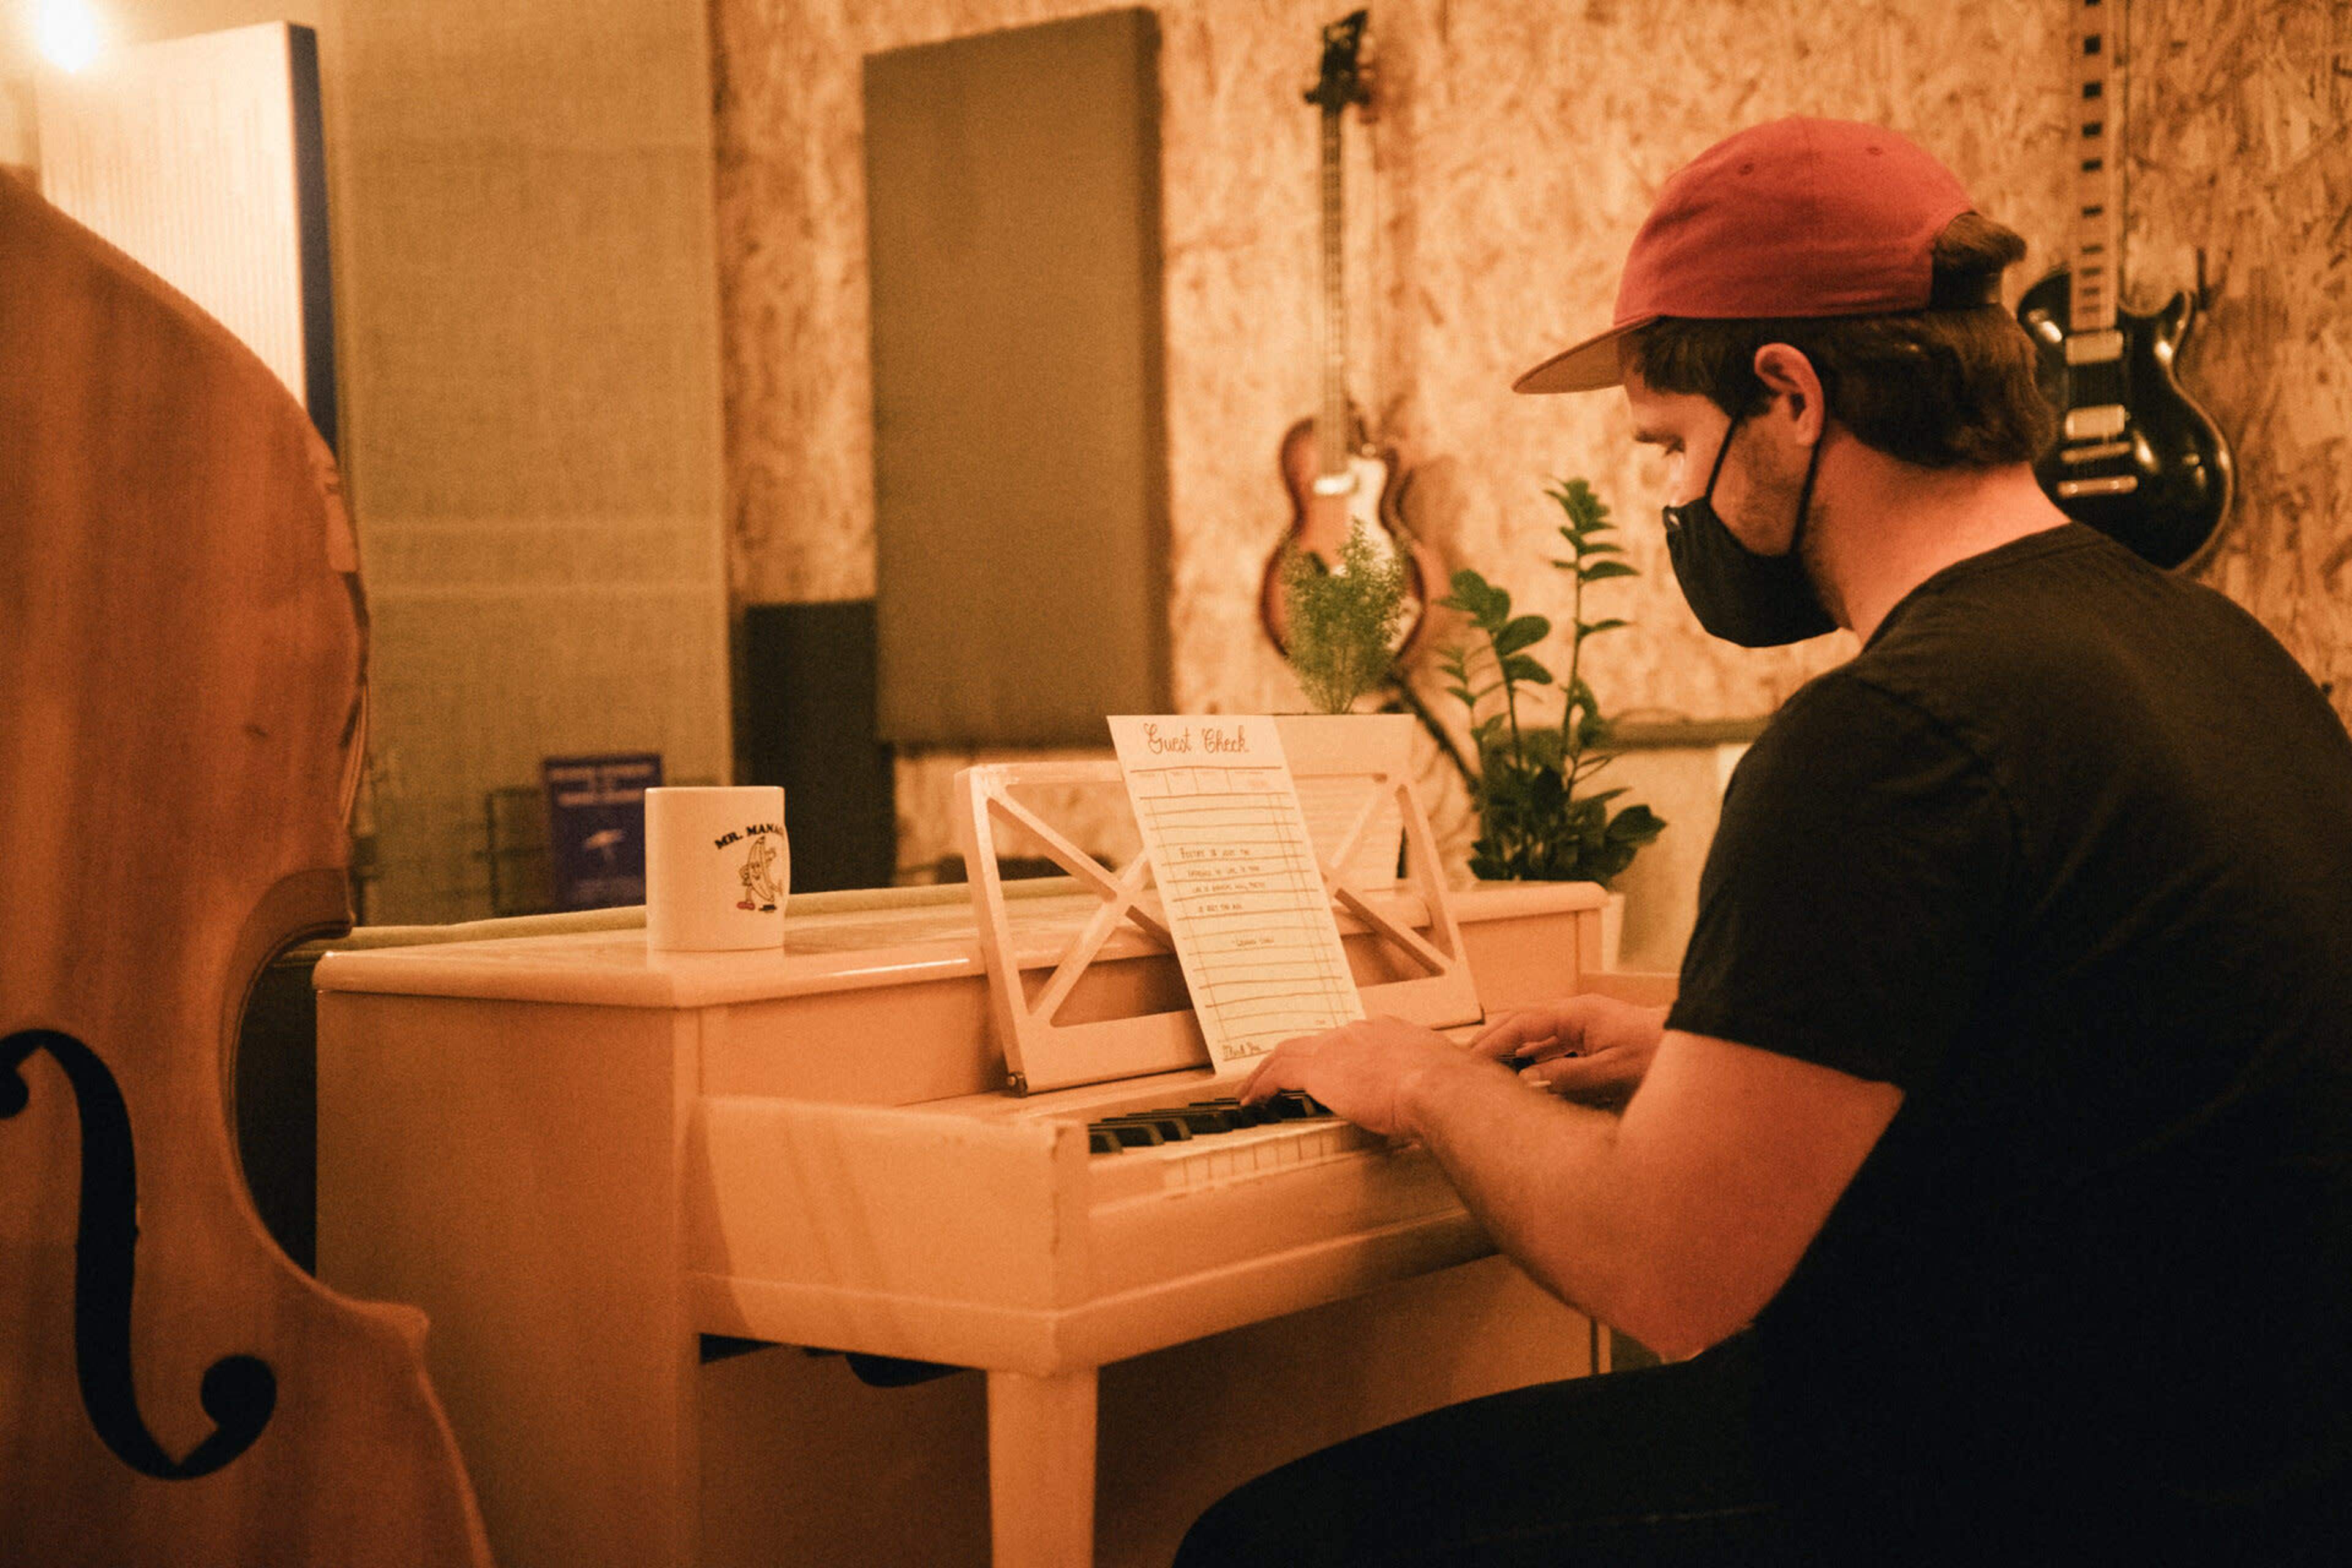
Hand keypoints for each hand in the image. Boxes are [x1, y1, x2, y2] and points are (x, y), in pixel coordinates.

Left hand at [1239, 1016, 1497, 1138]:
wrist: (1441, 1087)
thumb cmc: (1451, 1091)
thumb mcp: (1439, 1084)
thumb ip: (1428, 1092)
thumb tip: (1427, 1116)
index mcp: (1391, 1034)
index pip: (1351, 1040)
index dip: (1333, 1055)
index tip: (1326, 1070)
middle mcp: (1360, 1033)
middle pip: (1315, 1041)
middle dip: (1295, 1059)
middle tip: (1278, 1076)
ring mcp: (1337, 1047)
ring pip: (1288, 1053)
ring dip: (1268, 1071)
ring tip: (1254, 1089)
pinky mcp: (1319, 1069)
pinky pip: (1278, 1074)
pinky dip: (1261, 1085)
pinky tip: (1252, 1101)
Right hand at [1470, 995, 1667, 1108]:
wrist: (1698, 1044)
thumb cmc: (1660, 1056)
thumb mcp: (1612, 1072)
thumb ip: (1569, 1077)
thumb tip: (1530, 1080)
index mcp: (1578, 1014)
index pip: (1522, 1023)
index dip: (1493, 1041)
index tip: (1469, 1060)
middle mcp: (1579, 1016)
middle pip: (1525, 1026)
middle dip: (1495, 1043)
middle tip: (1467, 1065)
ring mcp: (1588, 1028)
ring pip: (1539, 1039)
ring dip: (1515, 1055)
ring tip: (1488, 1075)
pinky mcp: (1596, 1042)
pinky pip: (1556, 1050)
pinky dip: (1536, 1063)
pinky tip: (1527, 1082)